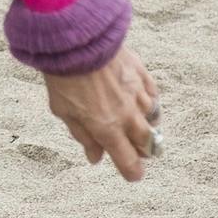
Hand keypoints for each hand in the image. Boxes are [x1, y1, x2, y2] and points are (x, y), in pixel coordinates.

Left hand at [42, 44, 159, 182]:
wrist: (76, 42)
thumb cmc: (64, 78)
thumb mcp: (64, 112)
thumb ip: (83, 136)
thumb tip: (96, 157)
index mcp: (107, 128)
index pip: (128, 160)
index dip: (132, 172)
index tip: (133, 175)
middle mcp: (127, 115)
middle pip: (147, 142)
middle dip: (145, 151)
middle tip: (141, 152)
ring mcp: (137, 94)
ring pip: (153, 119)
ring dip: (149, 126)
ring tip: (142, 126)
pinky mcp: (141, 74)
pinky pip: (153, 95)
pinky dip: (150, 102)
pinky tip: (144, 101)